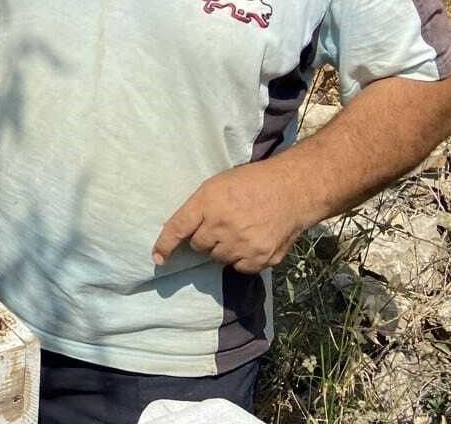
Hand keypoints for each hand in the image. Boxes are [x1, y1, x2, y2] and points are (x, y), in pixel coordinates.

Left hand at [151, 160, 309, 274]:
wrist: (292, 190)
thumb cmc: (251, 182)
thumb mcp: (218, 184)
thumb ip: (200, 207)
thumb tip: (184, 231)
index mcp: (208, 202)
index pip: (178, 227)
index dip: (165, 244)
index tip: (158, 258)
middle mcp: (222, 225)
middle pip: (198, 246)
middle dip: (205, 238)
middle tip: (221, 224)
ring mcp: (242, 244)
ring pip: (218, 258)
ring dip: (223, 249)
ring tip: (239, 231)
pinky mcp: (260, 258)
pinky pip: (238, 267)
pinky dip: (241, 259)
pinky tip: (251, 241)